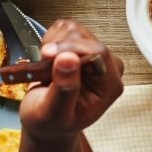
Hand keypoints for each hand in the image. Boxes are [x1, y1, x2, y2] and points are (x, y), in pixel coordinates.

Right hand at [19, 19, 123, 141]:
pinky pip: (66, 28)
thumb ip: (64, 89)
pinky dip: (51, 39)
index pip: (98, 53)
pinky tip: (48, 60)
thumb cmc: (51, 123)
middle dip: (59, 48)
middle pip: (85, 39)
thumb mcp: (54, 114)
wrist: (46, 122)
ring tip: (46, 68)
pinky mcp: (82, 45)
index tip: (47, 54)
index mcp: (109, 85)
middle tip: (42, 65)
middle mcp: (107, 66)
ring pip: (74, 30)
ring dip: (54, 44)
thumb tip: (68, 58)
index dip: (72, 48)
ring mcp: (95, 54)